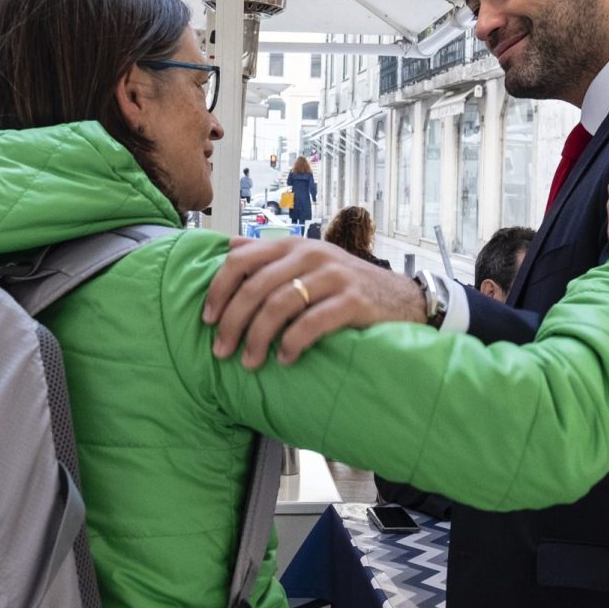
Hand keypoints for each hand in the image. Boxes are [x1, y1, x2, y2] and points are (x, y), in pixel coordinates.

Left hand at [203, 236, 426, 368]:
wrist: (401, 298)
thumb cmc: (346, 284)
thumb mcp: (308, 260)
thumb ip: (270, 254)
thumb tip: (229, 246)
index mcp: (293, 245)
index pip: (240, 259)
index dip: (218, 290)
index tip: (207, 319)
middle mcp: (310, 254)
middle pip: (255, 287)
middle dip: (232, 322)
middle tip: (221, 351)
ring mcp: (333, 276)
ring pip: (279, 304)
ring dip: (258, 337)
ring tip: (249, 362)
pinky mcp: (352, 300)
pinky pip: (312, 322)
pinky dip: (293, 343)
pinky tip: (286, 359)